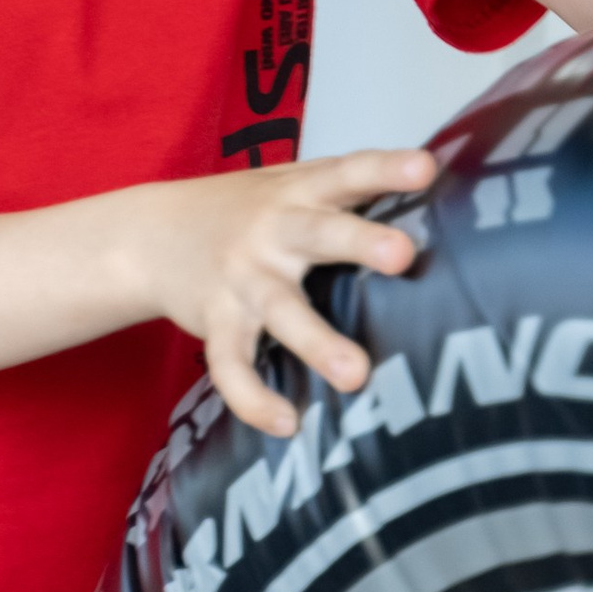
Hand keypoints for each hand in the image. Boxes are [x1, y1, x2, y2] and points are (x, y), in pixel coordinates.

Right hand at [143, 150, 436, 440]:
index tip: (425, 168)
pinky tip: (287, 424)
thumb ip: (348, 191)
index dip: (386, 168)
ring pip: (282, 310)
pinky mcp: (215, 321)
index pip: (348, 173)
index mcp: (299, 193)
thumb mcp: (289, 185)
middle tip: (402, 255)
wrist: (149, 234)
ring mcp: (242, 278)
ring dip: (317, 342)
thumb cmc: (244, 212)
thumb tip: (443, 200)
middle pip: (319, 233)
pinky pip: (232, 364)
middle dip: (360, 242)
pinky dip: (253, 398)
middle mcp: (272, 231)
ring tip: (356, 376)